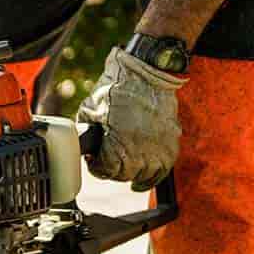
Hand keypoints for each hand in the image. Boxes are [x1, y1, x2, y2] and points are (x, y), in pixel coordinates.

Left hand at [77, 47, 185, 191]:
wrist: (148, 71)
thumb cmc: (116, 88)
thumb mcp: (88, 111)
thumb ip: (84, 134)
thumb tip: (82, 148)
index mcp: (117, 146)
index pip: (104, 171)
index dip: (95, 165)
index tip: (93, 158)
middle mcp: (140, 152)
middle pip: (122, 175)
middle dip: (112, 168)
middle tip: (108, 156)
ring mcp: (158, 149)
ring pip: (142, 176)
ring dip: (130, 172)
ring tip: (123, 163)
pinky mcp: (171, 143)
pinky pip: (162, 171)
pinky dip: (151, 178)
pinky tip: (139, 182)